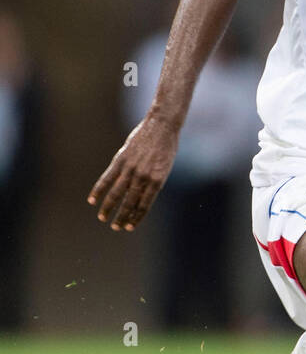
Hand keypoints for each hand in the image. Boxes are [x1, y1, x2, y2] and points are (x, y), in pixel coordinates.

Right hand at [87, 113, 178, 231]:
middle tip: (116, 227)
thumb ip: (153, 184)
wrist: (162, 126)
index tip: (129, 227)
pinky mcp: (120, 160)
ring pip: (116, 193)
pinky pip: (107, 178)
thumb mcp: (164, 169)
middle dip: (122, 217)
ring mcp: (130, 169)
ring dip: (108, 208)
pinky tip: (92, 200)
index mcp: (156, 182)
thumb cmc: (166, 149)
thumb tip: (140, 199)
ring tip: (103, 218)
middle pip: (129, 203)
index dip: (136, 218)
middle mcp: (143, 178)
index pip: (144, 206)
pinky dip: (98, 190)